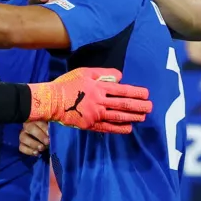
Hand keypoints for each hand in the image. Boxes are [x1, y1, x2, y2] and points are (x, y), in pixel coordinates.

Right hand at [20, 121, 48, 155]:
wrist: (40, 142)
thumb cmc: (46, 135)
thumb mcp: (49, 132)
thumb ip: (51, 131)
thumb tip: (51, 135)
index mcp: (36, 122)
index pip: (39, 123)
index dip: (44, 128)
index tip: (50, 134)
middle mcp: (27, 128)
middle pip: (31, 128)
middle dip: (40, 136)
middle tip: (47, 142)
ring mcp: (22, 136)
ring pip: (24, 138)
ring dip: (33, 144)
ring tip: (42, 148)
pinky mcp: (21, 145)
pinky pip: (22, 148)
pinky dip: (29, 151)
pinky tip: (37, 153)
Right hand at [28, 68, 151, 132]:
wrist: (51, 101)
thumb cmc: (66, 84)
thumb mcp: (84, 72)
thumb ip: (103, 73)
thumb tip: (120, 76)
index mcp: (99, 87)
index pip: (122, 90)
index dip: (136, 92)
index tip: (146, 94)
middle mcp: (100, 101)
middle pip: (123, 104)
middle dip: (139, 106)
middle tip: (150, 107)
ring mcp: (95, 114)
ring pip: (118, 116)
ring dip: (132, 117)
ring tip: (143, 117)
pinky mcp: (90, 125)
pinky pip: (108, 127)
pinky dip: (119, 128)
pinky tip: (128, 128)